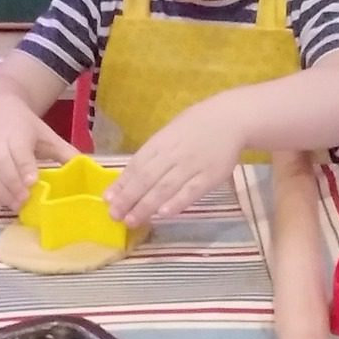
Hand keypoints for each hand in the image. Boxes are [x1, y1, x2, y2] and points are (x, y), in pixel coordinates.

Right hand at [0, 107, 78, 211]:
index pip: (19, 149)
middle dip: (11, 183)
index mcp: (18, 132)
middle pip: (0, 162)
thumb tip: (86, 167)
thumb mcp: (45, 134)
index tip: (32, 182)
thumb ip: (63, 151)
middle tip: (23, 201)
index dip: (24, 165)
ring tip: (13, 207)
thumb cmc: (24, 126)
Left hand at [105, 100, 245, 224]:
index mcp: (160, 143)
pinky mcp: (210, 176)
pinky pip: (191, 191)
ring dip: (146, 205)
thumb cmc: (194, 127)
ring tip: (132, 220)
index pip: (136, 166)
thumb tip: (126, 180)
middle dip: (129, 199)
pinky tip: (163, 214)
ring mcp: (191, 166)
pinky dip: (176, 202)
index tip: (107, 200)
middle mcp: (173, 155)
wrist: (230, 119)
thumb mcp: (168, 135)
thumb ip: (150, 156)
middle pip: (146, 179)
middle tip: (115, 216)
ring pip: (165, 188)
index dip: (121, 184)